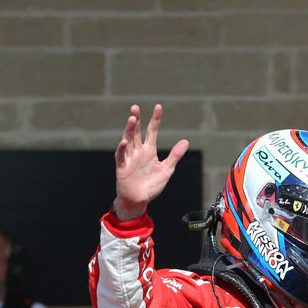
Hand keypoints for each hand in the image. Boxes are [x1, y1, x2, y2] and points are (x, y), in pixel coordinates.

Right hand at [113, 104, 188, 220]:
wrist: (139, 201)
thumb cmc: (152, 185)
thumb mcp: (166, 169)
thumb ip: (175, 155)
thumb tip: (186, 141)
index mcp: (149, 151)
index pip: (152, 131)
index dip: (155, 119)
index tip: (158, 107)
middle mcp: (138, 152)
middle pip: (137, 132)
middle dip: (136, 120)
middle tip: (135, 107)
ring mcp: (129, 158)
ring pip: (128, 140)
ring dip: (129, 130)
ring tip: (132, 118)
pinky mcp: (122, 167)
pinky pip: (121, 156)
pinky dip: (122, 149)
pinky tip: (125, 141)